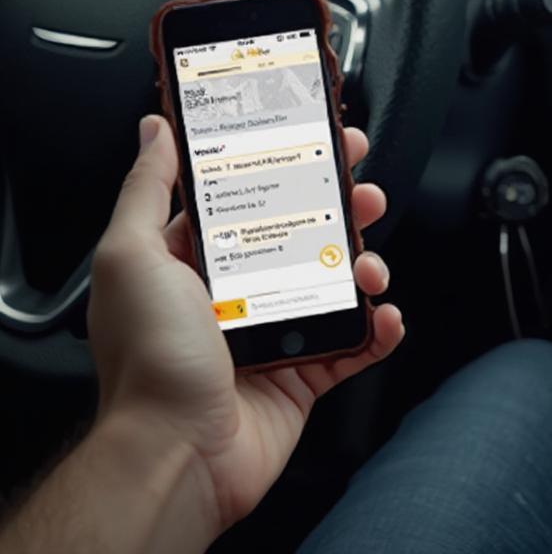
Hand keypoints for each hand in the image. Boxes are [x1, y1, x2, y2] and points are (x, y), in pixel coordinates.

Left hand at [87, 115, 403, 536]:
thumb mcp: (132, 256)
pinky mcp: (304, 374)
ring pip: (337, 284)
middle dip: (344, 210)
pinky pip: (355, 344)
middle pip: (307, 235)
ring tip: (370, 267)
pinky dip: (379, 329)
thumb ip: (147, 188)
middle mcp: (239, 293)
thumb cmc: (149, 359)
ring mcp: (275, 333)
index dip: (292, 166)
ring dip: (366, 267)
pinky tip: (384, 317)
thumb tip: (155, 131)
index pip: (253, 198)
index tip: (322, 142)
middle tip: (365, 194)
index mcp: (198, 261)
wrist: (176, 454)